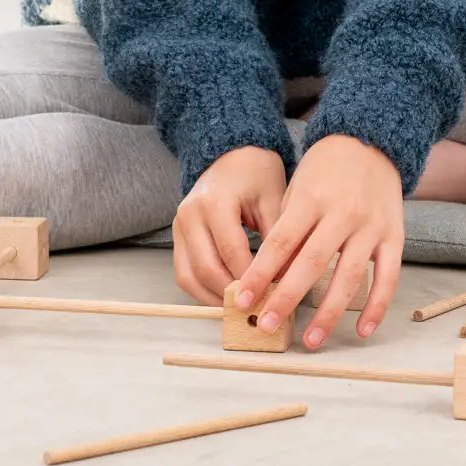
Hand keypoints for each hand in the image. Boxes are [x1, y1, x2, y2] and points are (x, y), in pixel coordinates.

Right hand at [173, 146, 286, 304]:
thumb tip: (287, 279)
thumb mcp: (274, 198)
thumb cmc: (256, 173)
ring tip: (239, 311)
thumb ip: (278, 238)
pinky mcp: (177, 236)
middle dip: (231, 294)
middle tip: (256, 310)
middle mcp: (190, 214)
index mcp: (215, 201)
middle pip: (207, 268)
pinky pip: (183, 272)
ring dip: (213, 298)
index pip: (232, 251)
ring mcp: (179, 226)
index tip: (271, 297)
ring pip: (189, 276)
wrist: (232, 154)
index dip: (251, 279)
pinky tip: (224, 298)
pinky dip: (201, 290)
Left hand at [234, 134, 404, 349]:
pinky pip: (388, 277)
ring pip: (350, 277)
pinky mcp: (394, 236)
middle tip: (266, 326)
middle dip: (286, 299)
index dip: (260, 273)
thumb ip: (287, 229)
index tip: (242, 299)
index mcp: (312, 199)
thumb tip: (268, 278)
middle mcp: (342, 214)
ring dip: (329, 313)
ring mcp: (371, 226)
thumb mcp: (298, 189)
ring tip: (311, 340)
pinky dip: (376, 307)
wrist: (369, 141)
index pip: (281, 242)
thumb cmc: (325, 169)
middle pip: (311, 264)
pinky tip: (361, 331)